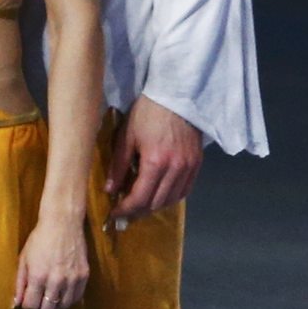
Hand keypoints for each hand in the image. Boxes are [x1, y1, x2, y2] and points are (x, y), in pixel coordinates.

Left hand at [14, 208, 90, 308]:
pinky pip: (77, 297)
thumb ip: (20, 283)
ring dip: (55, 306)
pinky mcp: (84, 276)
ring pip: (64, 306)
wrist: (63, 223)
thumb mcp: (24, 259)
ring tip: (50, 298)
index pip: (31, 305)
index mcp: (38, 276)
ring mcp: (72, 279)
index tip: (26, 302)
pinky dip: (68, 300)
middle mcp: (56, 280)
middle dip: (40, 308)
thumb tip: (16, 303)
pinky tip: (62, 294)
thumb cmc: (40, 239)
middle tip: (38, 301)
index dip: (27, 306)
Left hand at [104, 100, 203, 229]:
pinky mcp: (197, 163)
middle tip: (125, 210)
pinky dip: (171, 197)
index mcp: (155, 162)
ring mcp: (189, 167)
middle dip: (138, 210)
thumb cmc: (147, 112)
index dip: (125, 209)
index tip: (114, 214)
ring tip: (141, 204)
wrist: (176, 95)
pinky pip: (185, 190)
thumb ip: (119, 166)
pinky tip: (160, 195)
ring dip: (155, 206)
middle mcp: (175, 169)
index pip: (140, 198)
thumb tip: (110, 190)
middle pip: (156, 203)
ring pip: (172, 200)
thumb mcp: (127, 136)